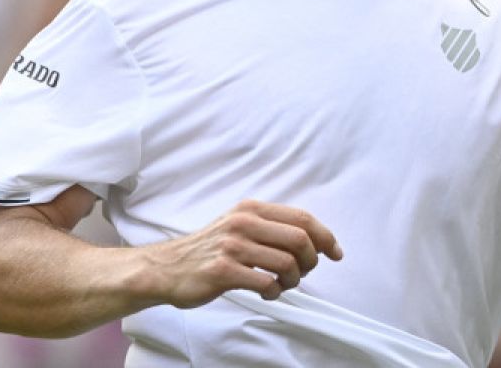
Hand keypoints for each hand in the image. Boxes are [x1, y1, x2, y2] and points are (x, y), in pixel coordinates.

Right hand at [140, 199, 342, 307]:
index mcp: (251, 209)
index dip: (325, 235)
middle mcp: (243, 223)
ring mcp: (233, 246)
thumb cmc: (206, 249)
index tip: (335, 252)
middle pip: (300, 239)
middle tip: (304, 272)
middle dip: (312, 260)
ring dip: (293, 280)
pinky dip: (274, 291)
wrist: (165, 268)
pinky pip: (265, 282)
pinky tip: (267, 291)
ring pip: (287, 263)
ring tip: (282, 284)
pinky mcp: (223, 271)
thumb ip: (269, 226)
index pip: (302, 217)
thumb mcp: (237, 224)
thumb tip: (311, 239)